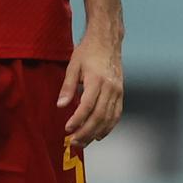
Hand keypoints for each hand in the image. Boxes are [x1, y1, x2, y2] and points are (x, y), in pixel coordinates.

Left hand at [58, 28, 123, 146]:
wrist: (107, 40)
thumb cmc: (88, 51)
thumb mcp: (73, 65)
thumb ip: (67, 87)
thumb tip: (61, 106)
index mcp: (97, 80)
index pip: (87, 106)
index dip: (77, 120)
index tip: (67, 129)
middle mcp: (110, 87)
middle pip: (99, 116)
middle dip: (86, 132)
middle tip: (73, 142)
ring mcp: (118, 91)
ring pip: (109, 118)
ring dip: (96, 133)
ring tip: (83, 142)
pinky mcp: (121, 92)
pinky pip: (116, 114)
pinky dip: (108, 127)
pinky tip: (99, 135)